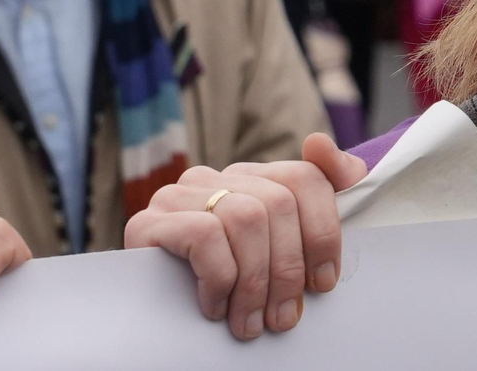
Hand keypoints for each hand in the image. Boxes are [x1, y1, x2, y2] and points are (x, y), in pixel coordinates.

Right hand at [124, 132, 369, 340]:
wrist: (154, 325)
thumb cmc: (230, 290)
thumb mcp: (282, 253)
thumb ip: (318, 199)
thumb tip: (329, 151)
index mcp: (250, 178)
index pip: (305, 178)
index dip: (323, 231)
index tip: (323, 282)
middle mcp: (213, 177)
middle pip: (278, 203)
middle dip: (288, 269)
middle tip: (284, 317)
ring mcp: (177, 196)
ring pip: (245, 218)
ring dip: (254, 282)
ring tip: (250, 323)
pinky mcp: (147, 223)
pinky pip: (204, 235)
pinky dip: (219, 278)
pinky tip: (216, 307)